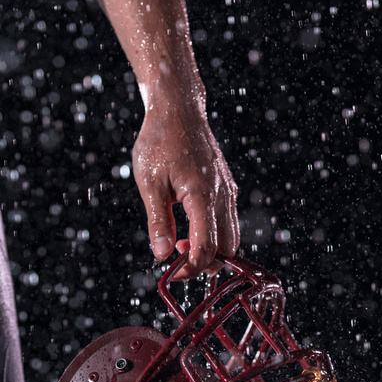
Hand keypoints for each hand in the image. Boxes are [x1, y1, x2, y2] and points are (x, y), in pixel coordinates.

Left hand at [132, 87, 238, 278]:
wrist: (178, 109)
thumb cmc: (160, 141)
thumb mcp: (150, 183)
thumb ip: (159, 222)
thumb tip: (162, 255)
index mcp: (203, 196)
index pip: (206, 249)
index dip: (190, 268)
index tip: (171, 272)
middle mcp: (223, 196)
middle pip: (227, 250)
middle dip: (204, 263)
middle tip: (176, 259)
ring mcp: (228, 192)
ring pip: (231, 238)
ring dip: (210, 250)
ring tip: (180, 241)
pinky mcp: (227, 188)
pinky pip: (228, 222)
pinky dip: (213, 235)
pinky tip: (188, 227)